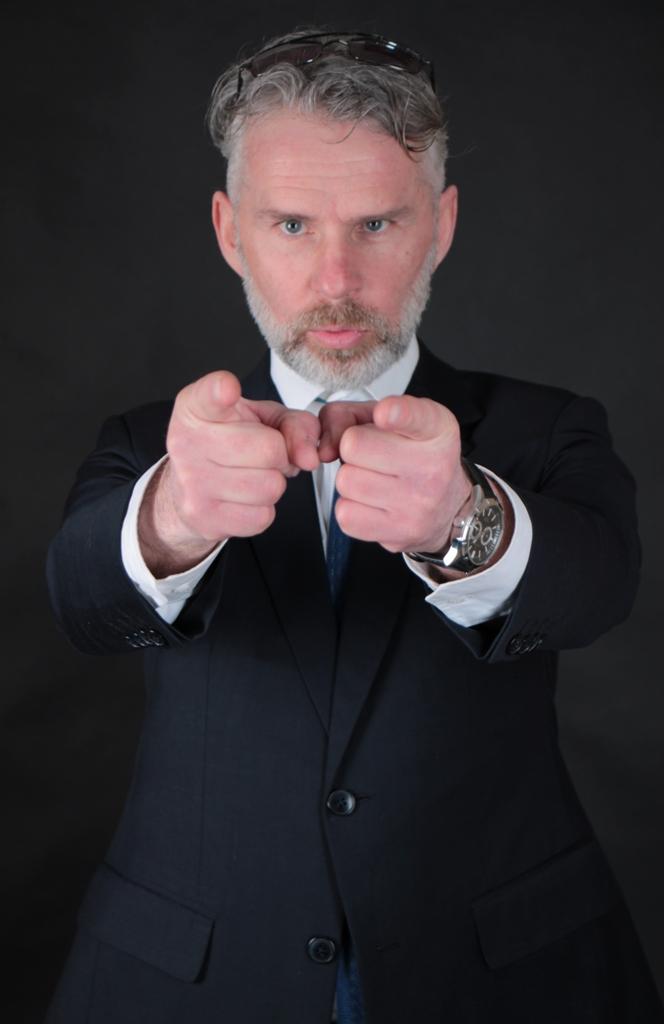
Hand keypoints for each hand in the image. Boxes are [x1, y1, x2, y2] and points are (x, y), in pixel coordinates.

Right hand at [139, 371, 319, 574]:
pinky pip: (262, 516)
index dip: (222, 390)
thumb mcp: (261, 418)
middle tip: (264, 455)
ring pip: (270, 486)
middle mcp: (187, 443)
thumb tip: (309, 458)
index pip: (210, 395)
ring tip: (254, 475)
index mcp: (197, 408)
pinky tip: (244, 498)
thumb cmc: (229, 443)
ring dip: (273, 483)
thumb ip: (294, 424)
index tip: (228, 389)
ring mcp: (192, 483)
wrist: (186, 490)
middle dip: (280, 455)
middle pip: (269, 449)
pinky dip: (263, 509)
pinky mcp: (203, 518)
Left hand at [319, 395, 471, 553]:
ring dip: (350, 477)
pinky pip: (345, 514)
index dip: (395, 413)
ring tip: (372, 477)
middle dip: (351, 448)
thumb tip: (325, 448)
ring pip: (346, 481)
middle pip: (353, 445)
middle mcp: (433, 467)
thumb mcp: (387, 419)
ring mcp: (418, 503)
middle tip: (370, 454)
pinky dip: (350, 506)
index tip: (384, 414)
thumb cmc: (413, 456)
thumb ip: (347, 415)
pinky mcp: (400, 531)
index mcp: (436, 430)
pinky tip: (370, 501)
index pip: (414, 417)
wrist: (447, 506)